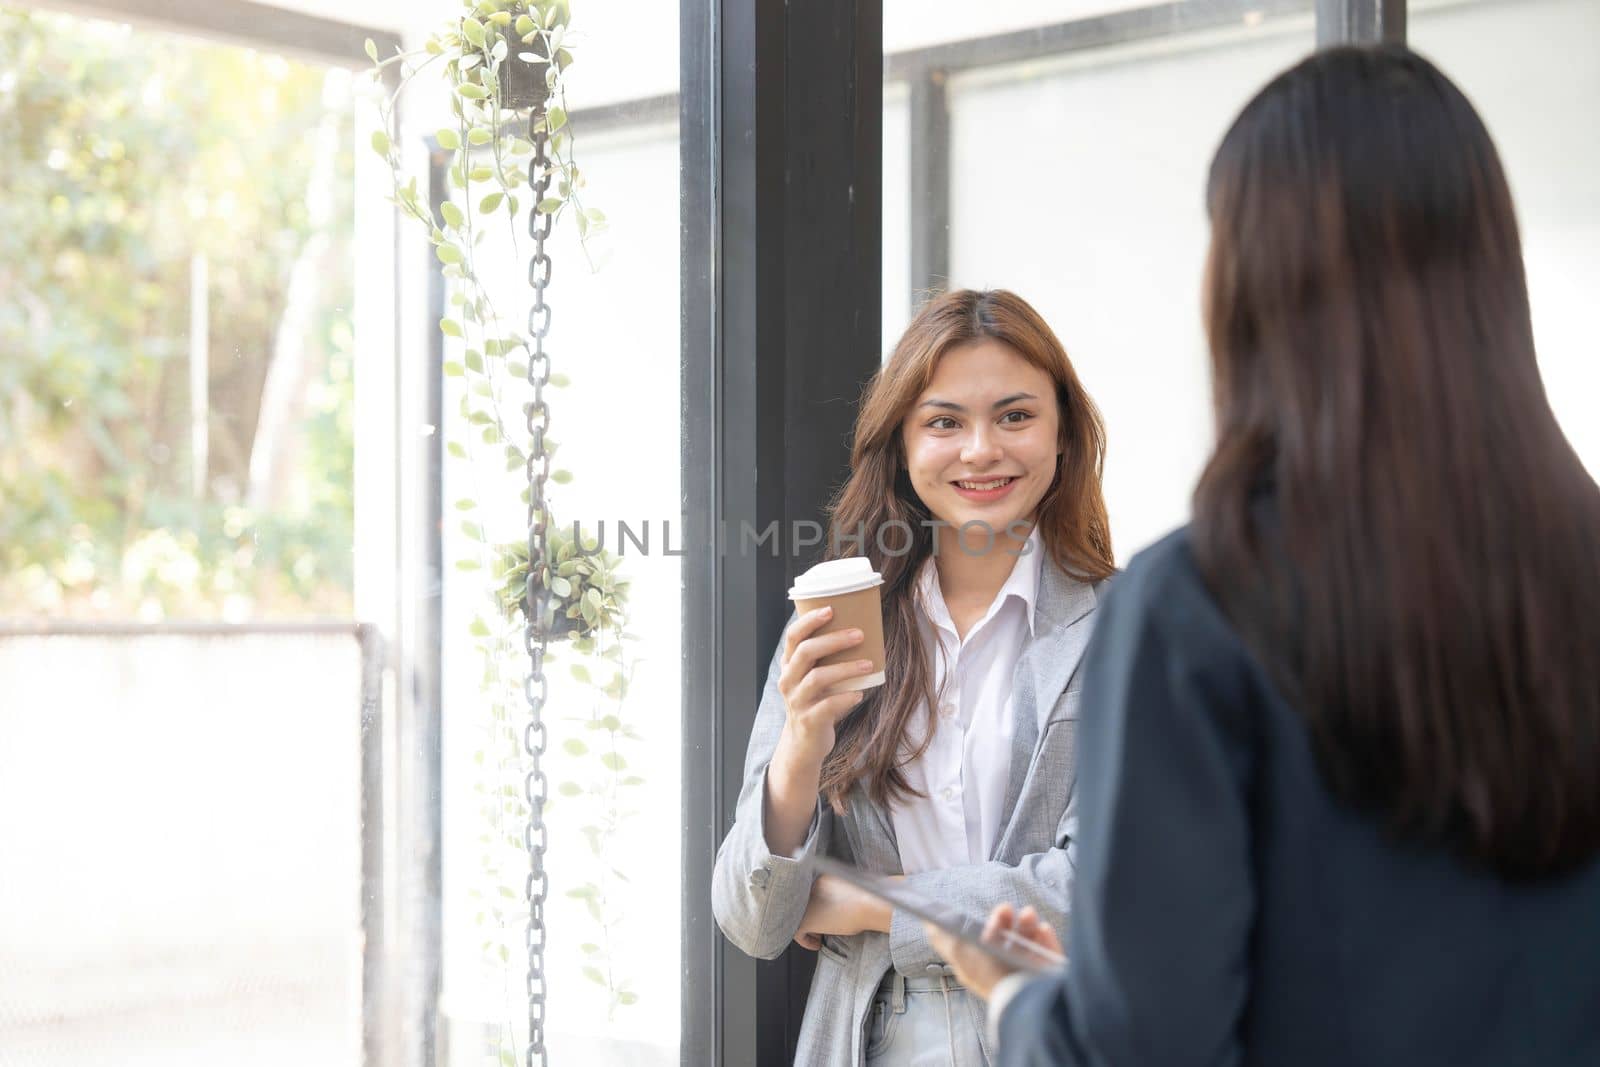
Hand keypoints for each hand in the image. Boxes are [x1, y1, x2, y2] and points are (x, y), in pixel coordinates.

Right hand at [777, 606, 875, 760]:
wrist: (804, 744)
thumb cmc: (817, 702)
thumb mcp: (815, 679)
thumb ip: (828, 660)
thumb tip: (866, 633)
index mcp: (790, 666)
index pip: (793, 637)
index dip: (809, 621)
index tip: (831, 609)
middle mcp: (788, 681)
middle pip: (806, 652)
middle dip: (834, 640)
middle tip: (859, 634)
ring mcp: (797, 701)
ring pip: (818, 678)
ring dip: (845, 668)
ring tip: (868, 664)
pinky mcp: (809, 721)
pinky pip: (827, 706)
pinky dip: (845, 698)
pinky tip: (860, 693)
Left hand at [794, 873, 891, 950]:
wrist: (868, 905)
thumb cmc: (865, 900)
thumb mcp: (849, 891)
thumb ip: (837, 894)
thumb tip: (835, 906)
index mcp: (820, 879)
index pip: (812, 896)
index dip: (818, 908)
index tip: (826, 915)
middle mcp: (809, 890)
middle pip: (805, 907)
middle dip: (813, 917)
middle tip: (822, 927)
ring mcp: (805, 904)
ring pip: (799, 919)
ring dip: (810, 928)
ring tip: (819, 936)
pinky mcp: (805, 920)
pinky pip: (798, 933)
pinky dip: (806, 941)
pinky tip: (817, 944)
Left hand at [924, 903, 1060, 1000]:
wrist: (1023, 995)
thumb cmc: (990, 975)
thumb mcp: (960, 953)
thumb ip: (943, 939)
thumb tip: (927, 924)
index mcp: (984, 971)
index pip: (982, 946)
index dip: (986, 927)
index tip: (990, 911)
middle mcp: (1005, 973)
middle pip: (1006, 941)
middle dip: (1005, 922)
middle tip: (1005, 909)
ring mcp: (1029, 973)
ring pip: (1028, 942)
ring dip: (1027, 924)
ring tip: (1029, 914)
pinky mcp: (1050, 974)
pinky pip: (1049, 951)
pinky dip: (1046, 938)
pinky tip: (1043, 928)